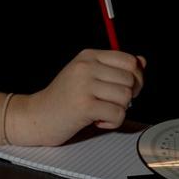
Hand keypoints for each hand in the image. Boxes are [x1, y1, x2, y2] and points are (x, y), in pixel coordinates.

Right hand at [22, 49, 145, 145]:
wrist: (36, 116)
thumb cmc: (63, 98)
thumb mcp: (87, 76)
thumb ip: (114, 68)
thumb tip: (142, 61)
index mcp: (89, 56)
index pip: (129, 60)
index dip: (136, 77)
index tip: (127, 88)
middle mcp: (86, 67)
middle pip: (130, 79)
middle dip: (128, 95)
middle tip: (112, 103)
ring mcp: (84, 85)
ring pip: (126, 97)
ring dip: (118, 110)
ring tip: (102, 111)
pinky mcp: (84, 106)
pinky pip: (117, 114)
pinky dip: (111, 122)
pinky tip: (97, 121)